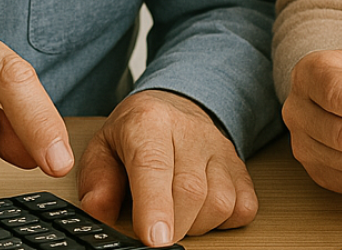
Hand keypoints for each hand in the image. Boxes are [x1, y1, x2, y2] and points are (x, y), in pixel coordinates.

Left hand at [78, 89, 256, 247]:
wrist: (173, 105)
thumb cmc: (136, 132)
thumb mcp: (103, 148)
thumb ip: (98, 181)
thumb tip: (99, 212)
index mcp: (149, 122)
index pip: (154, 166)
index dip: (155, 207)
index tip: (154, 239)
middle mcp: (190, 131)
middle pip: (190, 191)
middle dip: (172, 226)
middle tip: (154, 232)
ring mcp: (220, 148)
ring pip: (220, 202)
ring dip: (196, 224)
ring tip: (175, 214)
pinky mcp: (240, 166)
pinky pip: (243, 207)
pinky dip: (223, 220)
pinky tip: (201, 210)